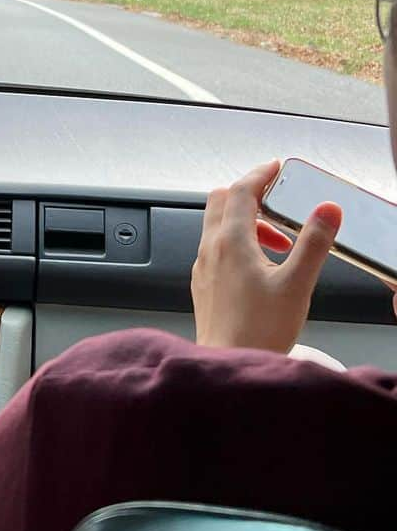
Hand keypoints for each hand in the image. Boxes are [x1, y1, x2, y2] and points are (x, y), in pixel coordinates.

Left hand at [192, 159, 342, 353]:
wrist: (228, 363)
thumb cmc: (258, 330)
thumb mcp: (297, 284)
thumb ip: (313, 243)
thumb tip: (327, 210)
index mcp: (230, 242)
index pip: (241, 190)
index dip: (259, 174)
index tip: (275, 168)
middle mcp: (210, 250)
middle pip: (222, 202)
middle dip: (249, 195)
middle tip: (277, 202)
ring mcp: (203, 268)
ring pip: (217, 226)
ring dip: (246, 222)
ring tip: (278, 243)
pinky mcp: (203, 285)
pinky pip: (215, 249)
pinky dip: (237, 243)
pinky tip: (260, 267)